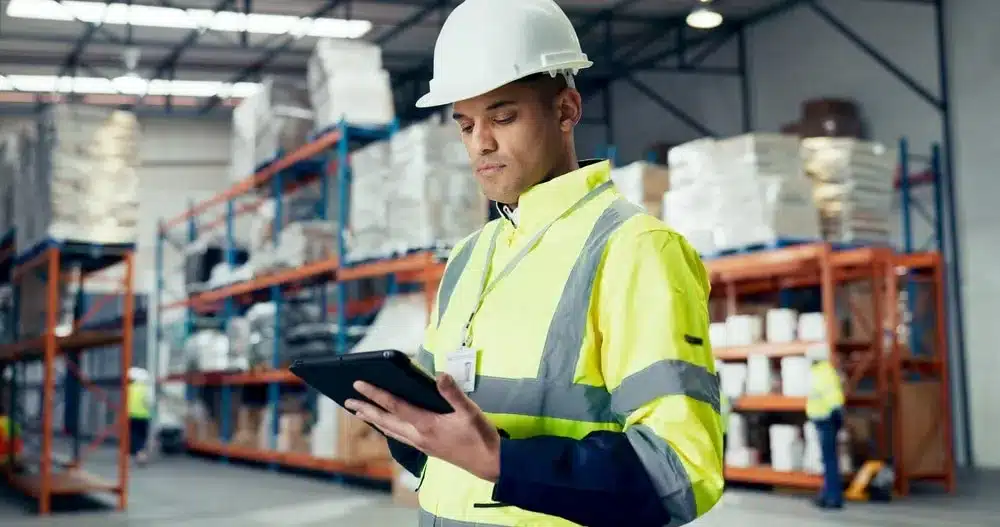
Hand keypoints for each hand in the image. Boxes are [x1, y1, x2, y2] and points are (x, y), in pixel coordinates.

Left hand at [345, 373, 501, 481]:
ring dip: (373, 420)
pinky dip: (387, 428)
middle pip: (386, 421)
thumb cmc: (480, 436)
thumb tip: (440, 374)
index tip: (359, 384)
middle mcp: (418, 436)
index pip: (395, 406)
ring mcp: (421, 444)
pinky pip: (399, 436)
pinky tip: (386, 426)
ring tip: (359, 412)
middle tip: (347, 401)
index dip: (375, 393)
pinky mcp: (427, 448)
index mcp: (426, 424)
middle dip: (365, 409)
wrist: (489, 463)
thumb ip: (453, 393)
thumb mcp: (470, 412)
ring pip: (390, 430)